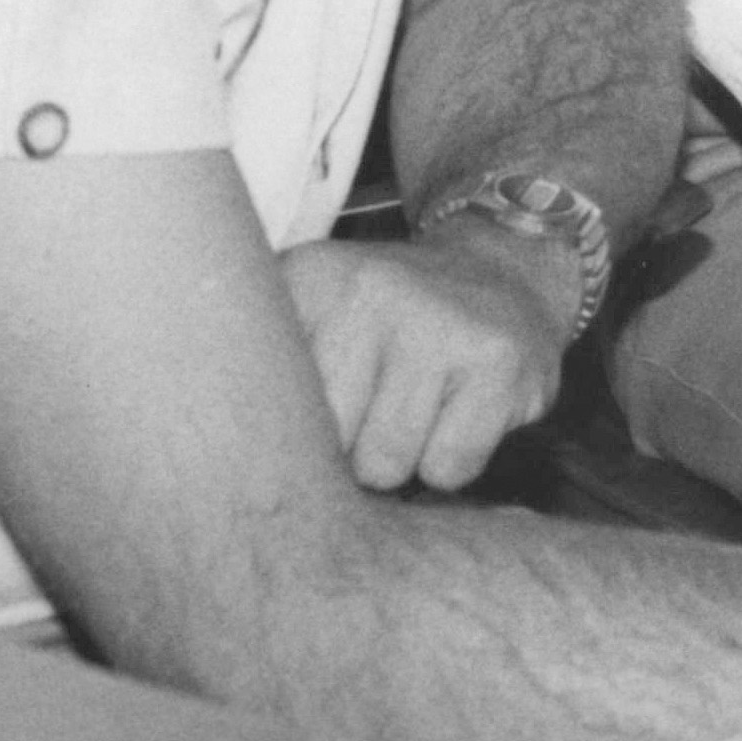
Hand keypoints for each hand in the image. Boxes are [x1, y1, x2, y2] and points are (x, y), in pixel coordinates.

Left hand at [273, 232, 575, 491]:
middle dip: (348, 448)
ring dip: (402, 459)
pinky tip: (461, 412)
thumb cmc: (391, 323)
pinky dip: (453, 460)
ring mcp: (440, 322)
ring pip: (384, 465)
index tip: (308, 415)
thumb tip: (233, 464)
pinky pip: (447, 468)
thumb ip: (259, 373)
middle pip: (323, 441)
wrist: (508, 272)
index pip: (261, 406)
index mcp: (310, 277)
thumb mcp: (313, 314)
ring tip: (419, 407)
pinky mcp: (499, 362)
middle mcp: (371, 290)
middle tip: (377, 406)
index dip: (286, 431)